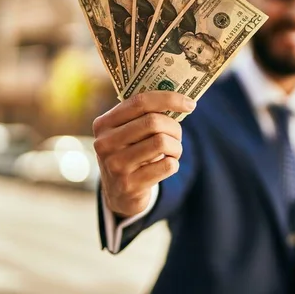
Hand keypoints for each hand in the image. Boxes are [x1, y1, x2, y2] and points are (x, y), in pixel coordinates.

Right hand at [93, 92, 195, 217]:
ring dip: (176, 147)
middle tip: (177, 136)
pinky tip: (166, 166)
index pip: (140, 102)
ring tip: (172, 152)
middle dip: (174, 127)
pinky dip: (173, 163)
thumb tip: (182, 100)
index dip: (169, 99)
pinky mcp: (129, 186)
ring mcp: (115, 166)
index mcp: (103, 124)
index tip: (190, 104)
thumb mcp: (128, 133)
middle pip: (153, 122)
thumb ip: (144, 115)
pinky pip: (167, 165)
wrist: (120, 194)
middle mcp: (105, 143)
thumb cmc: (131, 153)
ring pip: (162, 142)